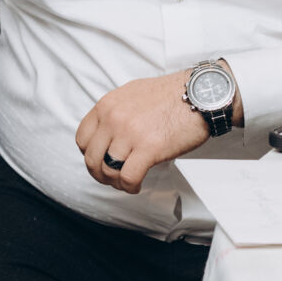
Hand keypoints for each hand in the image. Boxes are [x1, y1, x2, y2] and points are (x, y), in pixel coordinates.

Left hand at [74, 71, 210, 194]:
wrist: (199, 94)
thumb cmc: (171, 95)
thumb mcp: (132, 94)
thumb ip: (115, 112)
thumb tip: (107, 132)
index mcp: (107, 105)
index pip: (82, 138)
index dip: (89, 155)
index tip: (100, 160)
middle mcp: (113, 118)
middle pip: (91, 158)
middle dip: (99, 174)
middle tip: (111, 178)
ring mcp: (130, 133)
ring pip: (108, 170)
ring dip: (116, 182)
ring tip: (127, 182)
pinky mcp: (149, 148)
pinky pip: (128, 177)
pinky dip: (130, 186)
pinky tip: (137, 185)